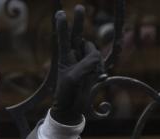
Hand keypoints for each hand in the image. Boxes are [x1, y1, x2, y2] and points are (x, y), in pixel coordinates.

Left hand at [51, 5, 103, 124]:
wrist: (73, 109)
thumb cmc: (67, 94)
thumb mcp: (73, 79)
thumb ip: (85, 64)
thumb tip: (96, 56)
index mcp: (64, 59)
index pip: (63, 40)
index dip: (62, 27)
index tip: (60, 14)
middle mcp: (74, 57)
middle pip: (77, 36)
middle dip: (78, 22)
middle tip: (79, 7)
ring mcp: (84, 61)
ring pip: (93, 51)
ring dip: (93, 61)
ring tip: (89, 77)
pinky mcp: (93, 67)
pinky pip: (100, 60)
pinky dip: (99, 67)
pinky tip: (97, 77)